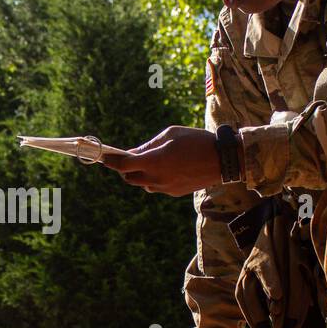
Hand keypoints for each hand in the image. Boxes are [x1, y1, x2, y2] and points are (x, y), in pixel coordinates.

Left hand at [103, 126, 223, 195]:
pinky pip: (157, 187)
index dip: (111, 161)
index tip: (104, 156)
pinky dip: (154, 179)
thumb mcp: (170, 135)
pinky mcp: (174, 192)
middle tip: (125, 158)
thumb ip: (148, 146)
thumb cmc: (196, 140)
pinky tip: (166, 168)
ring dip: (140, 175)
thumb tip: (132, 153)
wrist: (223, 160)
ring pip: (143, 184)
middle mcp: (157, 178)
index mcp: (154, 161)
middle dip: (124, 169)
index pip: (123, 165)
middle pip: (129, 178)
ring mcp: (165, 188)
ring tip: (149, 162)